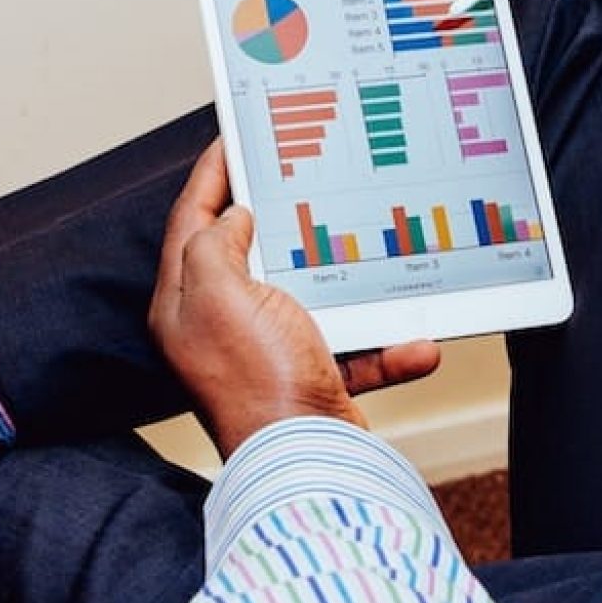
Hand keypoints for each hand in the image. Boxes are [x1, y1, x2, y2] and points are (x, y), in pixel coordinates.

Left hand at [148, 142, 442, 457]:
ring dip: (349, 282)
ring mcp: (267, 354)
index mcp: (185, 304)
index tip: (233, 136)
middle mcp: (220, 328)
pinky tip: (416, 341)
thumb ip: (216, 243)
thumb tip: (235, 218)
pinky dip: (387, 346)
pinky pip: (355, 349)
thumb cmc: (257, 381)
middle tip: (303, 172)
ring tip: (371, 246)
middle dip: (280, 215)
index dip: (212, 174)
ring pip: (310, 296)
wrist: (306, 466)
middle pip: (247, 252)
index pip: (191, 220)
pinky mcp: (310, 380)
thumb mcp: (220, 293)